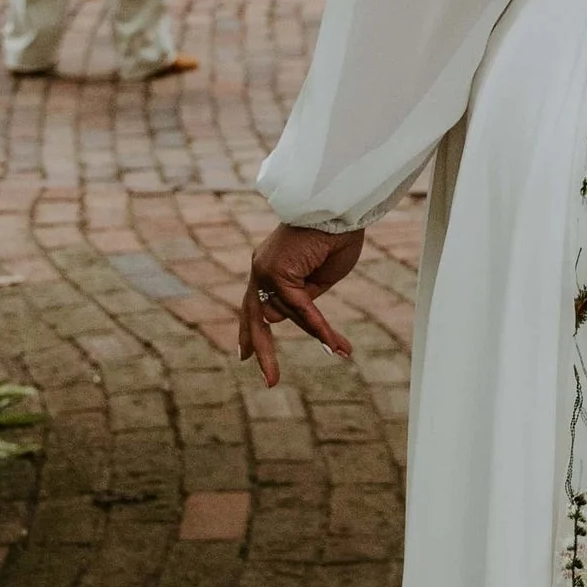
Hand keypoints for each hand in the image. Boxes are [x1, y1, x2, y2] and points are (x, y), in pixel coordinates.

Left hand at [240, 224, 364, 378]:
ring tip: (341, 350)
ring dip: (318, 332)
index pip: (256, 306)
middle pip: (256, 317)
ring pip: (290, 314)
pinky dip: (318, 325)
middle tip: (270, 381)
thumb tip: (279, 319)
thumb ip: (302, 299)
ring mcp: (265, 269)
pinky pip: (300, 307)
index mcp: (268, 267)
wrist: (338, 204)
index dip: (252, 332)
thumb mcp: (320, 277)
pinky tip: (333, 344)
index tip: (246, 356)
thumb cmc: (336, 234)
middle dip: (261, 349)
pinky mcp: (277, 271)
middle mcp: (260, 268)